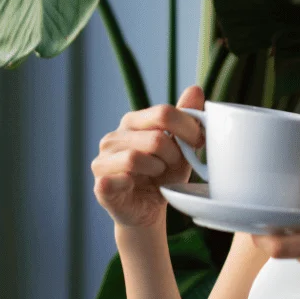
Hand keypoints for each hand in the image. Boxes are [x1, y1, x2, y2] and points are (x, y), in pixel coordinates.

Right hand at [91, 85, 204, 227]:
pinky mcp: (100, 183)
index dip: (188, 129)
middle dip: (174, 155)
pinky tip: (137, 186)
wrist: (149, 210)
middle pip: (155, 138)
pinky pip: (118, 178)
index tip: (199, 143)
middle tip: (174, 165)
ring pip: (137, 158)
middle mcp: (114, 137)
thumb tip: (196, 88)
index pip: (164, 113)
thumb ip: (186, 117)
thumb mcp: (181, 145)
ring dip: (157, 170)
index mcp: (133, 122)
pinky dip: (135, 183)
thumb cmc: (165, 174)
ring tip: (157, 175)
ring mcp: (103, 160)